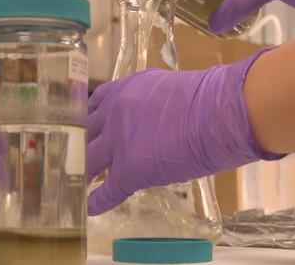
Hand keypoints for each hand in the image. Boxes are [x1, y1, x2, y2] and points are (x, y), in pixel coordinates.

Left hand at [87, 49, 277, 215]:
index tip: (85, 129)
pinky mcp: (130, 169)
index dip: (87, 121)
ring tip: (75, 182)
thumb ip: (145, 100)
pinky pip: (107, 190)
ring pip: (89, 161)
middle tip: (75, 157)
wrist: (219, 112)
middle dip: (80, 146)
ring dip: (83, 173)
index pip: (93, 106)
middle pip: (86, 134)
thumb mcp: (163, 87)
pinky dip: (96, 201)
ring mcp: (118, 142)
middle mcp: (113, 113)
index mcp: (122, 90)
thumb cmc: (204, 97)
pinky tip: (89, 207)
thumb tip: (145, 116)